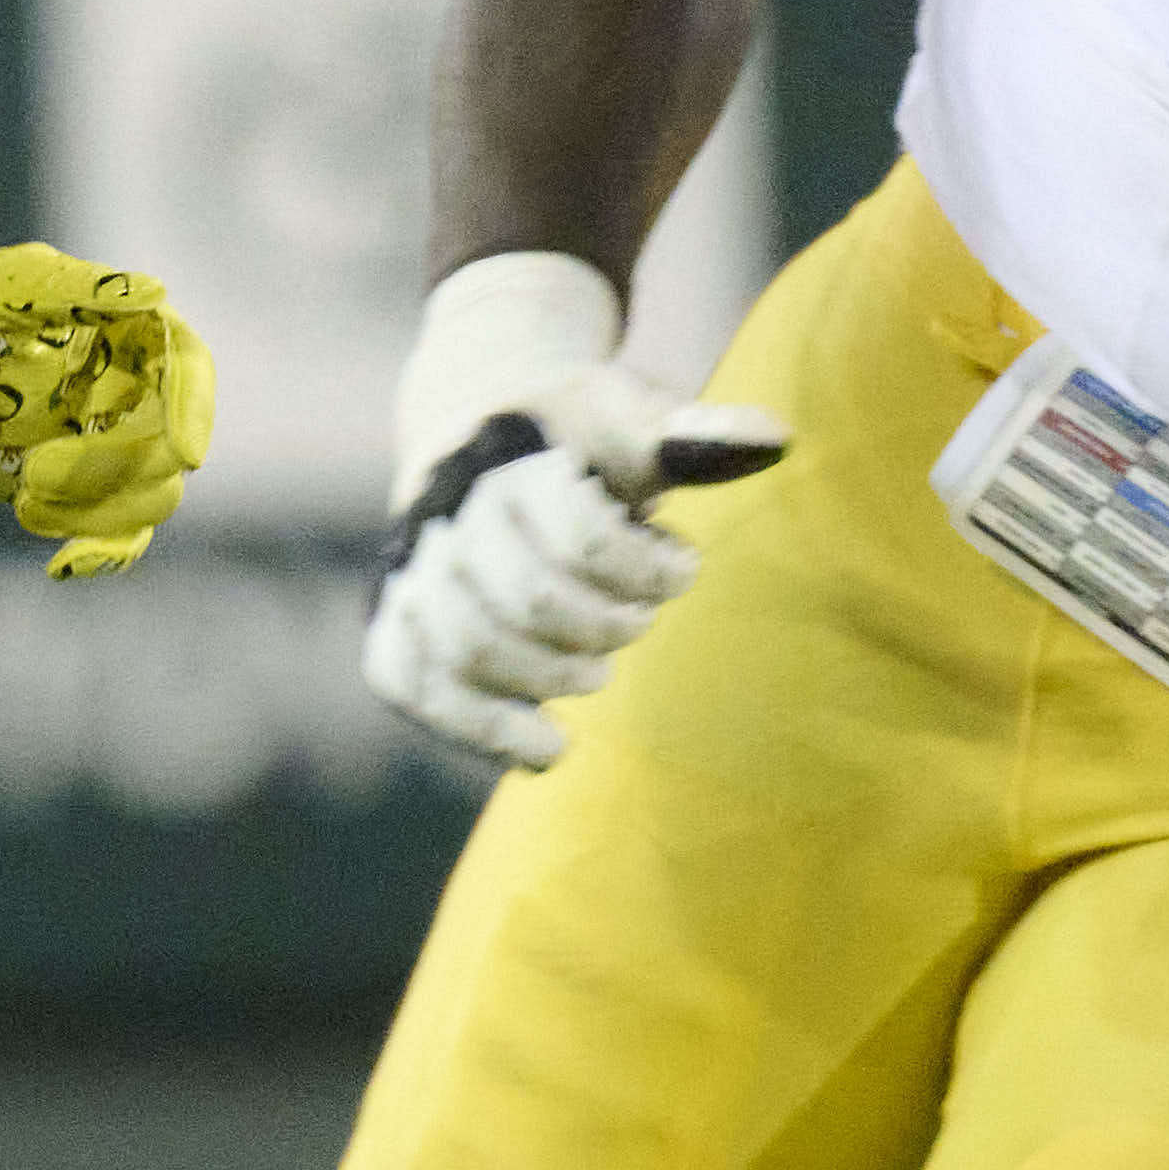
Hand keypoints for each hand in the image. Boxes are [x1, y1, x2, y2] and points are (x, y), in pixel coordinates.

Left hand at [0, 243, 213, 577]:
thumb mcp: (16, 284)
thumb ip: (82, 288)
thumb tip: (156, 295)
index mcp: (130, 335)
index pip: (186, 369)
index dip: (194, 410)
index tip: (185, 451)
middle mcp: (131, 392)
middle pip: (168, 448)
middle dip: (114, 468)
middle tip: (35, 472)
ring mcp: (105, 445)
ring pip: (146, 497)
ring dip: (96, 508)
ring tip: (25, 495)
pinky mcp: (74, 489)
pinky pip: (111, 532)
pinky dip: (97, 551)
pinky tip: (62, 565)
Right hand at [359, 252, 785, 768]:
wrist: (477, 429)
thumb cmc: (576, 436)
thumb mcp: (633, 420)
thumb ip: (696, 436)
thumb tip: (777, 439)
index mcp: (510, 456)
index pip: (586, 540)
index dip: (650, 572)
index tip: (685, 570)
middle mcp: (446, 513)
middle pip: (530, 602)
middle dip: (603, 628)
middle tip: (635, 625)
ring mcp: (411, 569)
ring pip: (467, 650)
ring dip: (550, 678)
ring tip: (595, 676)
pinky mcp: (392, 621)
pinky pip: (408, 684)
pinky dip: (478, 727)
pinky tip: (545, 749)